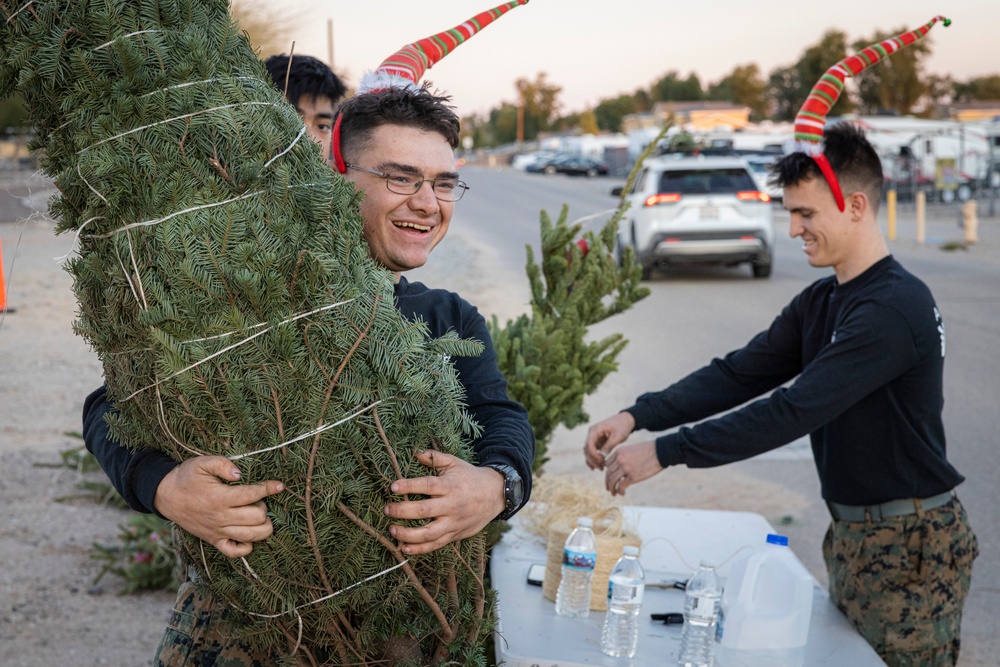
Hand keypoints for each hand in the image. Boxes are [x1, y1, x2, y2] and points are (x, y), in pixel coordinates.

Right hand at [153, 456, 284, 557]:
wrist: (166, 496)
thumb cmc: (186, 478)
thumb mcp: (202, 463)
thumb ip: (222, 464)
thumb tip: (239, 473)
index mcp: (220, 497)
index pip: (252, 495)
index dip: (269, 488)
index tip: (279, 485)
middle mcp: (221, 517)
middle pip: (257, 517)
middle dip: (264, 507)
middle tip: (258, 499)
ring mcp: (218, 531)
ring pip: (251, 536)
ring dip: (263, 527)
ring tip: (259, 516)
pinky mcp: (213, 540)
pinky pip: (234, 552)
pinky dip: (246, 547)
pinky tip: (249, 535)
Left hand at [384, 450, 504, 555]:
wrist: (495, 495)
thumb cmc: (470, 477)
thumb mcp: (454, 463)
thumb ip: (434, 457)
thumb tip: (414, 453)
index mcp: (450, 485)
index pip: (427, 485)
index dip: (409, 486)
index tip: (392, 487)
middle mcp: (452, 505)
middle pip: (425, 511)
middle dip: (403, 511)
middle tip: (387, 509)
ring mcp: (454, 522)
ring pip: (429, 533)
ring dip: (408, 534)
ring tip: (391, 530)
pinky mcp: (455, 534)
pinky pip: (436, 545)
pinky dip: (420, 549)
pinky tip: (404, 548)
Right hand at [584, 411, 635, 469]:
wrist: (626, 420)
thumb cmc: (623, 426)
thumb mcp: (617, 436)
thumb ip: (609, 446)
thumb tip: (601, 457)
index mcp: (596, 429)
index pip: (589, 443)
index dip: (593, 454)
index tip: (601, 461)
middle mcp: (592, 432)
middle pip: (587, 448)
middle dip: (593, 459)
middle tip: (601, 468)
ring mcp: (593, 436)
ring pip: (588, 451)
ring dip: (592, 460)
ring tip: (600, 468)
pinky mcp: (597, 441)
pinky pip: (592, 451)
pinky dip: (594, 458)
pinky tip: (597, 466)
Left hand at [604, 441, 661, 495]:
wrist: (660, 452)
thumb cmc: (648, 450)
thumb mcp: (631, 449)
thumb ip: (623, 457)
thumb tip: (619, 468)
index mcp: (619, 452)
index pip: (607, 464)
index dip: (608, 472)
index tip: (610, 477)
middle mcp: (620, 460)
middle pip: (608, 473)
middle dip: (607, 482)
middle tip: (609, 488)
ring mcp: (626, 468)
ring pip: (612, 480)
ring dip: (611, 488)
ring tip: (613, 493)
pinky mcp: (633, 477)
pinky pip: (621, 486)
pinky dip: (619, 491)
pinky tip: (622, 493)